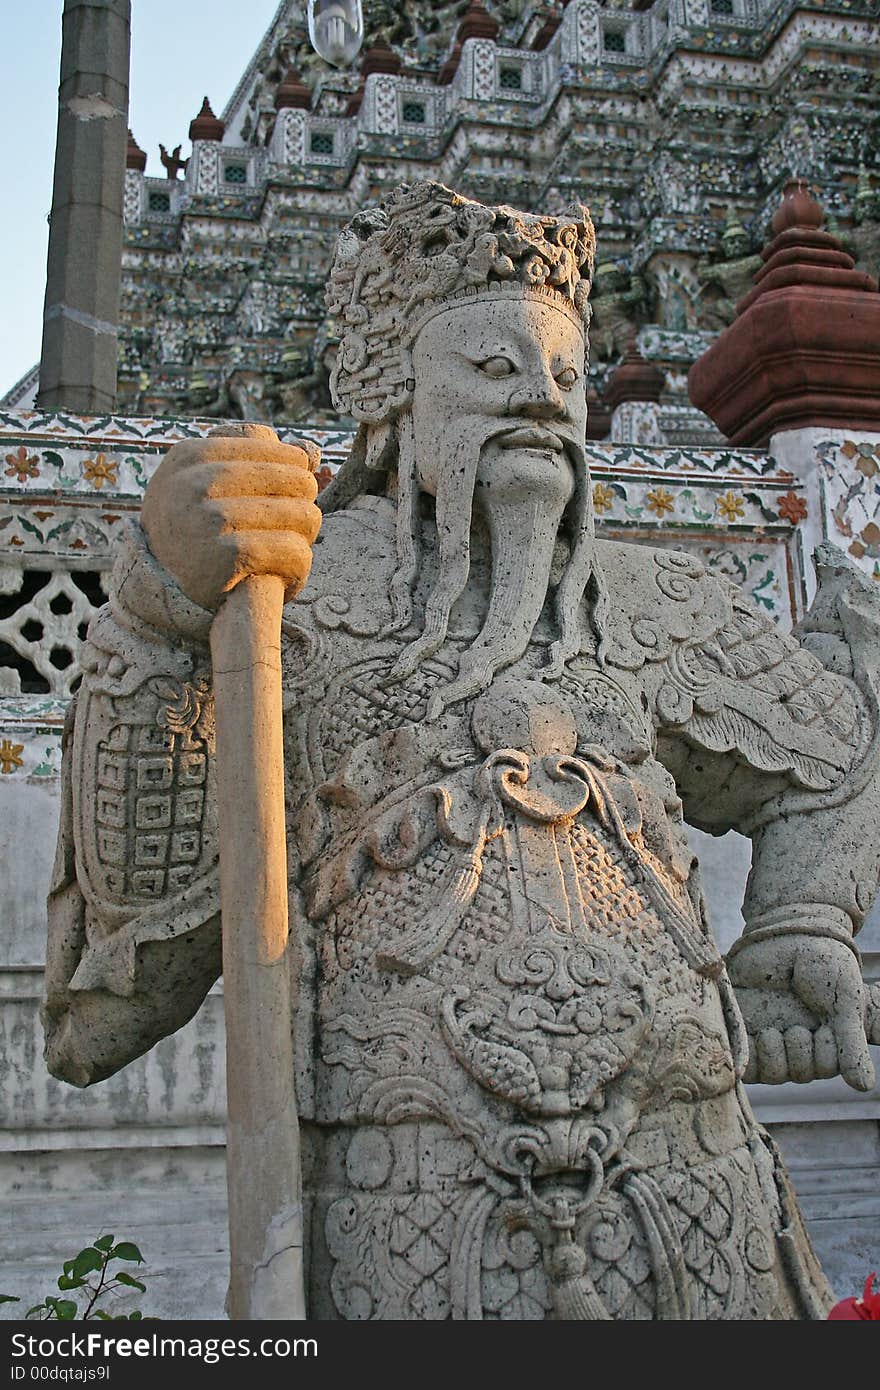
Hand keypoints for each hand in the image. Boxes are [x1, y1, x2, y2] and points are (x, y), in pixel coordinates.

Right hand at [141, 424, 320, 610]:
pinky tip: (285, 577)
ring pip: (303, 516)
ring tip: (287, 553)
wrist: (161, 590)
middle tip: (293, 530)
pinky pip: (295, 552)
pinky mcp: (229, 557)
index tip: (287, 498)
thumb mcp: (205, 483)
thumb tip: (312, 450)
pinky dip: (298, 568)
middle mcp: (196, 483)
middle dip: (304, 508)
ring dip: (304, 539)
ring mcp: (210, 519)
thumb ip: (255, 459)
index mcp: (191, 456)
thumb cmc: (195, 530)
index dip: (295, 475)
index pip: (279, 451)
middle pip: (298, 482)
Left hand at [728, 932, 877, 1091]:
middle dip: (800, 1054)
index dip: (825, 1055)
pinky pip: (746, 1062)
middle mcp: (797, 1036)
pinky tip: (756, 1039)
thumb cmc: (821, 962)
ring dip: (776, 1056)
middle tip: (797, 1028)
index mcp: (824, 1032)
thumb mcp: (844, 1002)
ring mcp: (770, 1031)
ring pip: (774, 1072)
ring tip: (772, 1032)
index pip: (826, 1066)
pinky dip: (750, 1059)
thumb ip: (852, 1044)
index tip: (823, 1029)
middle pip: (801, 1072)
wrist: (783, 932)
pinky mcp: (743, 1026)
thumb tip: (864, 1086)